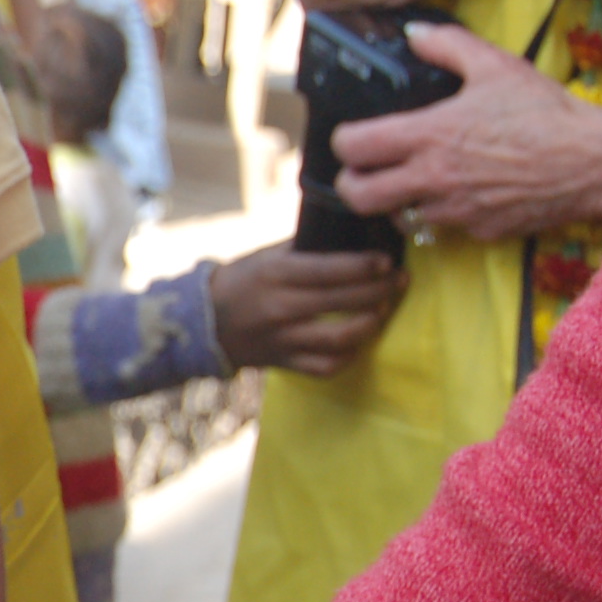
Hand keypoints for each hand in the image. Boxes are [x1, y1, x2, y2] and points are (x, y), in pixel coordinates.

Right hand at [212, 242, 404, 374]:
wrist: (203, 322)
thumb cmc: (241, 281)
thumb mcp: (266, 257)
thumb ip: (305, 248)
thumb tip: (351, 235)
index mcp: (276, 275)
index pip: (331, 270)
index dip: (366, 266)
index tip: (386, 261)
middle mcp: (280, 307)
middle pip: (344, 300)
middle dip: (380, 289)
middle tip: (398, 281)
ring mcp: (282, 338)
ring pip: (341, 336)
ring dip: (370, 323)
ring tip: (382, 309)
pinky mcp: (284, 362)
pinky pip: (326, 366)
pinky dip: (349, 355)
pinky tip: (358, 341)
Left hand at [334, 25, 601, 239]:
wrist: (593, 162)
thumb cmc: (546, 115)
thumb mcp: (497, 67)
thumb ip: (448, 45)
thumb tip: (415, 33)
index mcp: (429, 136)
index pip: (352, 147)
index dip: (343, 142)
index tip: (351, 137)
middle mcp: (432, 178)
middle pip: (358, 197)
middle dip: (352, 184)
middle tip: (364, 172)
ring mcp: (453, 210)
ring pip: (398, 218)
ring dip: (398, 202)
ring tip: (412, 183)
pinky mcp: (477, 231)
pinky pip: (444, 229)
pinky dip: (443, 215)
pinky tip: (459, 194)